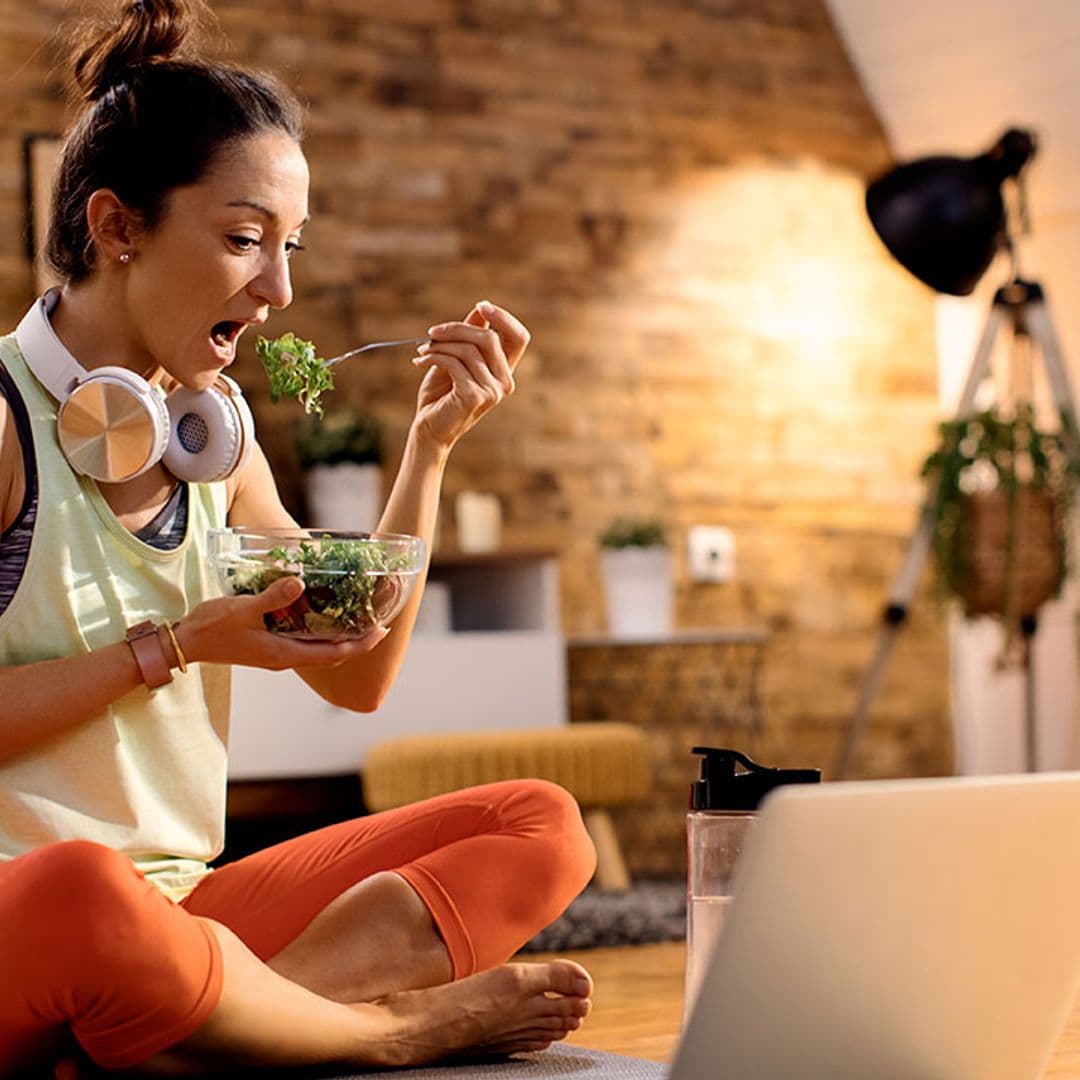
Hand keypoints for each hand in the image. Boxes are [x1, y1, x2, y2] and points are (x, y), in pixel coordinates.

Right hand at [175, 576, 388, 670]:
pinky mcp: (269, 647)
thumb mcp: (243, 608)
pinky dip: (320, 634)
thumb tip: (299, 583)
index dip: (361, 644)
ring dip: (341, 639)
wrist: (186, 643)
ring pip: (319, 650)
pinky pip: (304, 643)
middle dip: (358, 642)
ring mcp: (277, 654)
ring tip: (358, 620)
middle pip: (333, 654)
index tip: (382, 632)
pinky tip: (321, 616)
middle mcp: (285, 658)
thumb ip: (272, 597)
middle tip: (379, 625)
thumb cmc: (212, 627)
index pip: (334, 654)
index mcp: (285, 654)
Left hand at [411, 299, 529, 448]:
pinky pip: (455, 364)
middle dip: (457, 329)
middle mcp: (504, 382)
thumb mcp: (455, 359)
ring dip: (440, 345)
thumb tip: (480, 309)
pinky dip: (434, 357)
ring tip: (422, 351)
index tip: (481, 306)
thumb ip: (468, 337)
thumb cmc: (441, 395)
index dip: (504, 318)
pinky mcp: (476, 397)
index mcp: (503, 371)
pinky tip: (420, 362)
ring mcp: (492, 391)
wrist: (428, 429)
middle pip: (489, 338)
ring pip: (468, 350)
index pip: (519, 338)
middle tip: (432, 332)